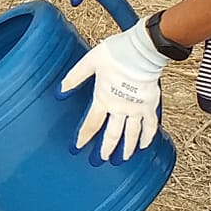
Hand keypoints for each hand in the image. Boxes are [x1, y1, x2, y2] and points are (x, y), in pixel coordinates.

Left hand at [60, 19, 168, 160]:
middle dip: (105, 149)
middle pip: (112, 134)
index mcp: (103, 98)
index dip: (83, 137)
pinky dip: (148, 137)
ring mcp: (136, 108)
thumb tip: (59, 92)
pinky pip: (151, 125)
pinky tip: (145, 146)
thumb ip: (74, 78)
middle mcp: (120, 108)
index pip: (91, 124)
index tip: (78, 148)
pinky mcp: (149, 105)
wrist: (142, 50)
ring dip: (126, 148)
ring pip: (131, 134)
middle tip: (100, 160)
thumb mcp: (89, 62)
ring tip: (122, 159)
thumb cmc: (116, 53)